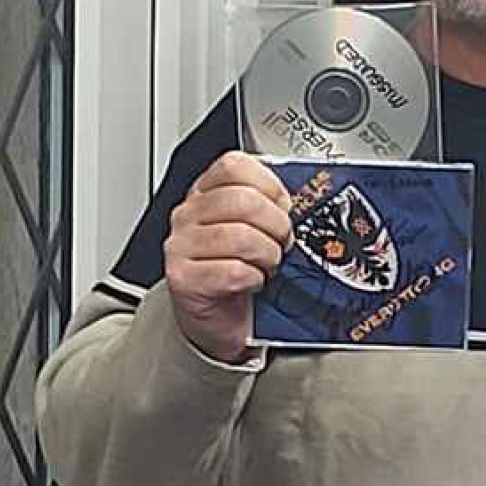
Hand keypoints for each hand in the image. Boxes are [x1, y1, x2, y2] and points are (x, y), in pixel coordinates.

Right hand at [164, 151, 292, 362]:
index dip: (270, 186)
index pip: (235, 166)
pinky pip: (232, 272)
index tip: (282, 207)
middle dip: (276, 224)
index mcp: (205, 193)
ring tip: (267, 264)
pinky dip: (253, 279)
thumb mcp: (252, 229)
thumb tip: (304, 199)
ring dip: (267, 255)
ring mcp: (181, 246)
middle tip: (282, 242)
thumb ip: (269, 207)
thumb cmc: (238, 271)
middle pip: (242, 200)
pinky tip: (252, 283)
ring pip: (239, 236)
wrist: (216, 319)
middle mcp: (188, 215)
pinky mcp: (183, 278)